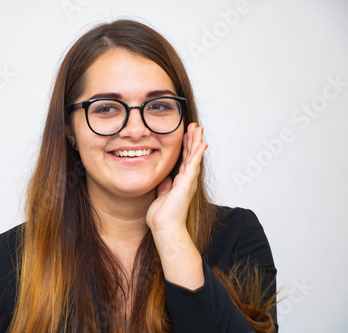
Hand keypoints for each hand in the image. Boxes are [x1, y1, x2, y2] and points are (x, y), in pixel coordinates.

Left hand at [145, 122, 206, 289]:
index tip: (187, 134)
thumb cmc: (163, 217)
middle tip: (195, 126)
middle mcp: (186, 180)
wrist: (165, 228)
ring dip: (196, 142)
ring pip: (194, 157)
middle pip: (191, 155)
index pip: (184, 160)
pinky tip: (202, 144)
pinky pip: (193, 165)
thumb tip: (165, 178)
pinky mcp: (186, 183)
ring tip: (198, 129)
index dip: (186, 147)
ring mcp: (188, 181)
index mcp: (180, 182)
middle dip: (192, 140)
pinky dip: (197, 154)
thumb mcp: (161, 196)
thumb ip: (164, 186)